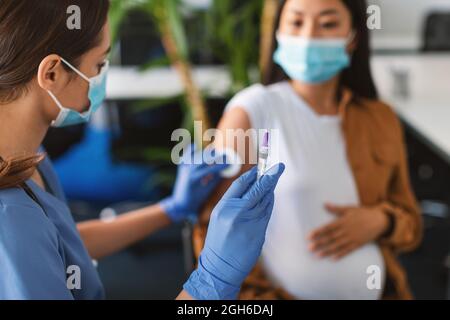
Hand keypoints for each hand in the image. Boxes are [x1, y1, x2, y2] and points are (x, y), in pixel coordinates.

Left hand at [160, 145, 227, 222]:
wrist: (180, 203)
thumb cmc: (196, 199)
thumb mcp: (207, 190)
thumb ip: (215, 179)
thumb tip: (224, 169)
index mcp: (195, 178)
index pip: (212, 168)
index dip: (222, 165)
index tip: (230, 162)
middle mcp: (189, 170)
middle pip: (204, 159)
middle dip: (215, 156)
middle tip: (224, 154)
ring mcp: (184, 168)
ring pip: (196, 156)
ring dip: (206, 153)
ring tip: (214, 151)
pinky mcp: (182, 167)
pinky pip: (185, 156)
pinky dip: (190, 150)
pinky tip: (195, 146)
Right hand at [183, 163, 284, 299]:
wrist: (220, 266)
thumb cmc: (219, 241)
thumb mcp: (220, 218)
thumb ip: (234, 203)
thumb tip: (252, 187)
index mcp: (223, 207)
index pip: (240, 184)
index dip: (252, 174)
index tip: (260, 167)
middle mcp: (236, 212)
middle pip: (256, 189)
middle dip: (269, 177)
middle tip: (279, 167)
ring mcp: (248, 222)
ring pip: (264, 200)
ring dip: (270, 190)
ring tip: (274, 180)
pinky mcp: (258, 231)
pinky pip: (267, 213)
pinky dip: (270, 203)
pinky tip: (270, 197)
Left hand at [308, 204, 388, 260]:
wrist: (379, 221)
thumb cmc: (362, 213)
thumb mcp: (349, 209)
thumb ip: (336, 208)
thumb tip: (324, 203)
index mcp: (342, 221)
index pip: (327, 228)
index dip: (317, 232)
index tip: (308, 236)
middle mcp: (346, 231)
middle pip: (330, 238)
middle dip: (319, 243)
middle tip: (309, 248)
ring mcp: (352, 238)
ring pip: (337, 246)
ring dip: (327, 251)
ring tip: (317, 255)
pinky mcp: (358, 244)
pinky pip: (348, 250)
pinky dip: (340, 255)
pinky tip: (332, 259)